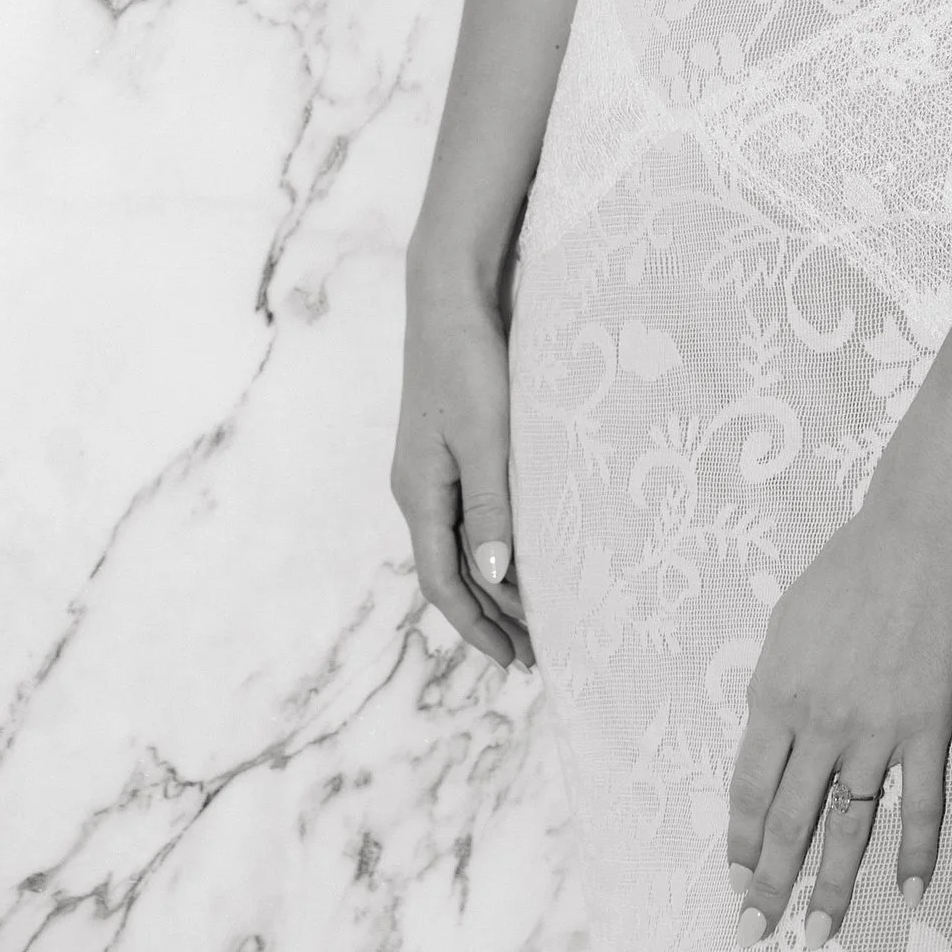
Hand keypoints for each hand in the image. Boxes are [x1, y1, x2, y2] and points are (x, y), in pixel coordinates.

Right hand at [391, 255, 530, 671]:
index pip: (442, 582)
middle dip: (488, 614)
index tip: (512, 658)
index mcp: (419, 494)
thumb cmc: (468, 362)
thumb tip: (495, 580)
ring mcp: (430, 468)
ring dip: (492, 582)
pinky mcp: (449, 446)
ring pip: (460, 544)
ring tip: (531, 614)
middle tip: (533, 651)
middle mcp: (418, 489)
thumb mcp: (485, 437)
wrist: (449, 294)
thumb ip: (491, 507)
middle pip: (451, 570)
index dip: (476, 625)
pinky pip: (467, 514)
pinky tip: (517, 550)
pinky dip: (492, 544)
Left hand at [725, 477, 951, 944]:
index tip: (735, 878)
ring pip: (850, 825)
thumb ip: (778, 685)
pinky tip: (911, 890)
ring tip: (819, 932)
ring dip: (833, 886)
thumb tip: (772, 735)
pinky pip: (922, 802)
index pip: (749, 789)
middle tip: (755, 932)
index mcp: (777, 693)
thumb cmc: (851, 566)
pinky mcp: (928, 723)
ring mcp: (876, 727)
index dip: (740, 841)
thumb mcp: (789, 622)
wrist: (919, 530)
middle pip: (790, 822)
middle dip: (769, 885)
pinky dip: (918, 852)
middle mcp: (821, 721)